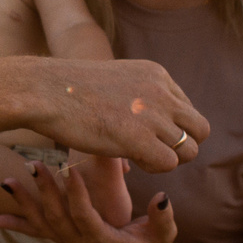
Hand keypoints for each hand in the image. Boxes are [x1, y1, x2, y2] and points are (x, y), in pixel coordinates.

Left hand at [0, 158, 178, 242]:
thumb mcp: (164, 232)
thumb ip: (163, 216)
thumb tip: (162, 198)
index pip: (85, 218)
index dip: (77, 196)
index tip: (69, 171)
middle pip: (58, 219)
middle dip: (45, 191)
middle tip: (35, 164)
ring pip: (43, 225)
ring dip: (24, 203)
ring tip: (7, 181)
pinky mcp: (64, 241)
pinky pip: (38, 234)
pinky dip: (17, 225)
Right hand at [27, 60, 207, 172]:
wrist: (42, 90)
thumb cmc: (69, 91)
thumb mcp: (115, 82)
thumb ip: (139, 96)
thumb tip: (149, 125)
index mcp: (157, 74)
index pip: (188, 110)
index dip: (171, 128)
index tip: (145, 133)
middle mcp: (161, 91)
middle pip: (200, 130)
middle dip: (181, 146)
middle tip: (151, 151)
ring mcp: (152, 114)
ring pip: (188, 150)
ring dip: (166, 159)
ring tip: (137, 155)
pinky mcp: (138, 137)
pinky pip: (168, 163)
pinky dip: (153, 168)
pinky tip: (130, 159)